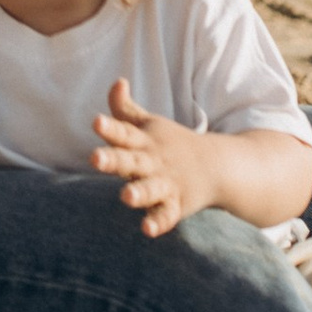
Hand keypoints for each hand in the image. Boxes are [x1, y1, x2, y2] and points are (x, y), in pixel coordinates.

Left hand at [91, 79, 215, 238]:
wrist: (216, 166)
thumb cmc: (170, 144)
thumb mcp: (148, 123)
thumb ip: (125, 108)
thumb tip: (118, 82)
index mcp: (143, 140)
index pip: (124, 132)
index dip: (109, 127)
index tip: (96, 122)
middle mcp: (153, 161)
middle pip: (131, 160)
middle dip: (113, 160)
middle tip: (94, 158)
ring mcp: (165, 183)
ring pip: (150, 189)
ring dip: (139, 192)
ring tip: (125, 197)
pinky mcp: (175, 205)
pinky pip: (166, 215)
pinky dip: (159, 222)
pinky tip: (147, 230)